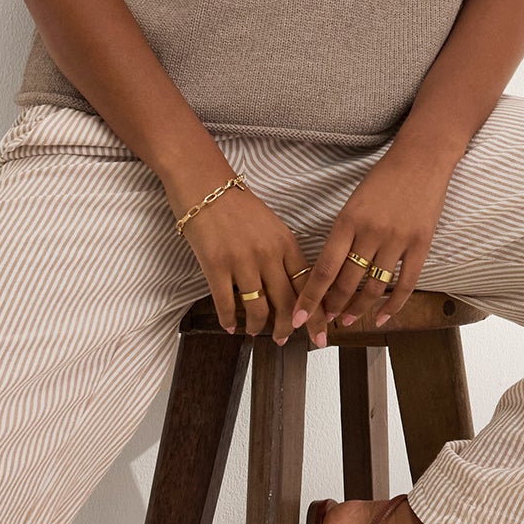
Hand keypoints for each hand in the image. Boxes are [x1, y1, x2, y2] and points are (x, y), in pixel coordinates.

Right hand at [176, 181, 312, 343]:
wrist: (204, 183)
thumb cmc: (236, 204)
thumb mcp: (271, 225)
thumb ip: (282, 254)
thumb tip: (289, 288)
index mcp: (286, 243)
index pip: (307, 286)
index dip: (315, 314)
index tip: (319, 334)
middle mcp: (268, 253)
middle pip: (287, 303)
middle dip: (288, 328)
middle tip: (284, 339)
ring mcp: (242, 260)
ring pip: (258, 308)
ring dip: (256, 326)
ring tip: (253, 331)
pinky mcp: (216, 264)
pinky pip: (226, 303)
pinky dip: (228, 319)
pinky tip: (229, 325)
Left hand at [290, 139, 456, 347]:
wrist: (420, 159)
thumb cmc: (383, 179)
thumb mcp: (353, 202)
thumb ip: (342, 234)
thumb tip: (330, 270)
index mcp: (348, 220)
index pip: (324, 268)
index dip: (310, 297)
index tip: (298, 316)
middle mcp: (370, 232)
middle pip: (346, 282)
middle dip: (332, 306)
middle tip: (324, 320)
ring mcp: (397, 240)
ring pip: (373, 287)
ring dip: (358, 308)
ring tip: (347, 319)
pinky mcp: (421, 245)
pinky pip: (405, 284)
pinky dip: (393, 306)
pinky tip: (381, 317)